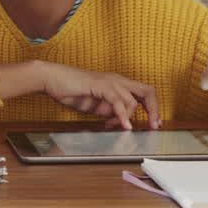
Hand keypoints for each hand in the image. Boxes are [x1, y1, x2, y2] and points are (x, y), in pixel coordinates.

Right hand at [39, 62, 159, 130]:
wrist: (52, 79)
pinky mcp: (100, 85)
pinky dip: (122, 115)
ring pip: (132, 101)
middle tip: (154, 126)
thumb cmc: (71, 90)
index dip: (152, 108)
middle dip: (154, 110)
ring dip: (129, 118)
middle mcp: (117, 80)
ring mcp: (110, 81)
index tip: (153, 124)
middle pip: (147, 91)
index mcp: (118, 83)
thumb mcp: (96, 106)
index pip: (144, 93)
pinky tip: (123, 125)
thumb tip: (120, 121)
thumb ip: (109, 112)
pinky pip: (117, 101)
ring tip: (120, 127)